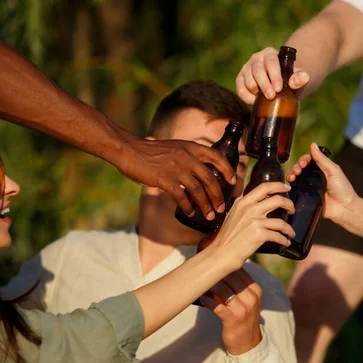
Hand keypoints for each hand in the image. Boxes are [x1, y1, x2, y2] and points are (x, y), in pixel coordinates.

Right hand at [120, 138, 236, 219]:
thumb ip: (186, 156)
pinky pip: (182, 197)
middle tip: (222, 208)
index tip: (233, 181)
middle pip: (210, 178)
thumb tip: (196, 170)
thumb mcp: (174, 147)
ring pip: (198, 190)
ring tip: (210, 215)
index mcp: (191, 147)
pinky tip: (190, 214)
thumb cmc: (149, 151)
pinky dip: (188, 207)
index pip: (217, 156)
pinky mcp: (165, 179)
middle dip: (218, 196)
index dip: (228, 169)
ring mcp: (176, 168)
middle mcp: (187, 156)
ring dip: (206, 205)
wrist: (129, 150)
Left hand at [201, 269, 261, 355]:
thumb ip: (239, 286)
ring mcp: (242, 309)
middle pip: (231, 279)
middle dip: (216, 274)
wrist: (248, 344)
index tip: (212, 263)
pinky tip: (203, 299)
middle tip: (203, 271)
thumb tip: (221, 268)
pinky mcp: (232, 319)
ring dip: (210, 287)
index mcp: (255, 290)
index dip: (225, 266)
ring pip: (223, 291)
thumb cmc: (244, 319)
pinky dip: (208, 301)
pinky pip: (217, 306)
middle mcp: (251, 298)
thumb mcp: (249, 301)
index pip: (240, 272)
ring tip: (201, 285)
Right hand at [207, 182, 294, 269]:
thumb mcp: (233, 214)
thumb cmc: (226, 237)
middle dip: (289, 204)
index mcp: (243, 202)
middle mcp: (249, 208)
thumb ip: (245, 207)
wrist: (220, 253)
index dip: (279, 185)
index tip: (287, 188)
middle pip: (277, 199)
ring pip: (281, 221)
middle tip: (292, 210)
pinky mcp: (259, 234)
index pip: (264, 187)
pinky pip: (278, 235)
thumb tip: (261, 204)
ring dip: (289, 228)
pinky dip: (284, 240)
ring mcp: (254, 221)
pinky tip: (285, 243)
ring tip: (290, 232)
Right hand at [235, 47, 309, 104]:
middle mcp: (256, 59)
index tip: (279, 89)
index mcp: (270, 54)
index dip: (274, 75)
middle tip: (271, 96)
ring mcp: (246, 69)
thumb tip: (294, 82)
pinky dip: (248, 98)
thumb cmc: (289, 81)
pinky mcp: (240, 80)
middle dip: (264, 85)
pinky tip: (256, 102)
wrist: (279, 86)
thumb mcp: (299, 78)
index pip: (271, 62)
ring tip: (266, 99)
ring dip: (256, 92)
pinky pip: (240, 90)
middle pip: (258, 71)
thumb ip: (301, 78)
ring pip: (248, 81)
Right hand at [287, 143, 358, 225]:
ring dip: (291, 175)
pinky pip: (295, 191)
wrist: (344, 208)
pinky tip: (289, 185)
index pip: (308, 160)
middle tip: (297, 170)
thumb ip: (322, 159)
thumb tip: (312, 144)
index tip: (303, 163)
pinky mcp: (305, 197)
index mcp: (320, 169)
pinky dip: (290, 186)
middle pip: (300, 168)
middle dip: (296, 167)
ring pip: (296, 178)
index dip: (303, 160)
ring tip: (292, 177)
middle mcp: (313, 177)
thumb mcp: (333, 171)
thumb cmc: (342, 188)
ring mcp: (308, 187)